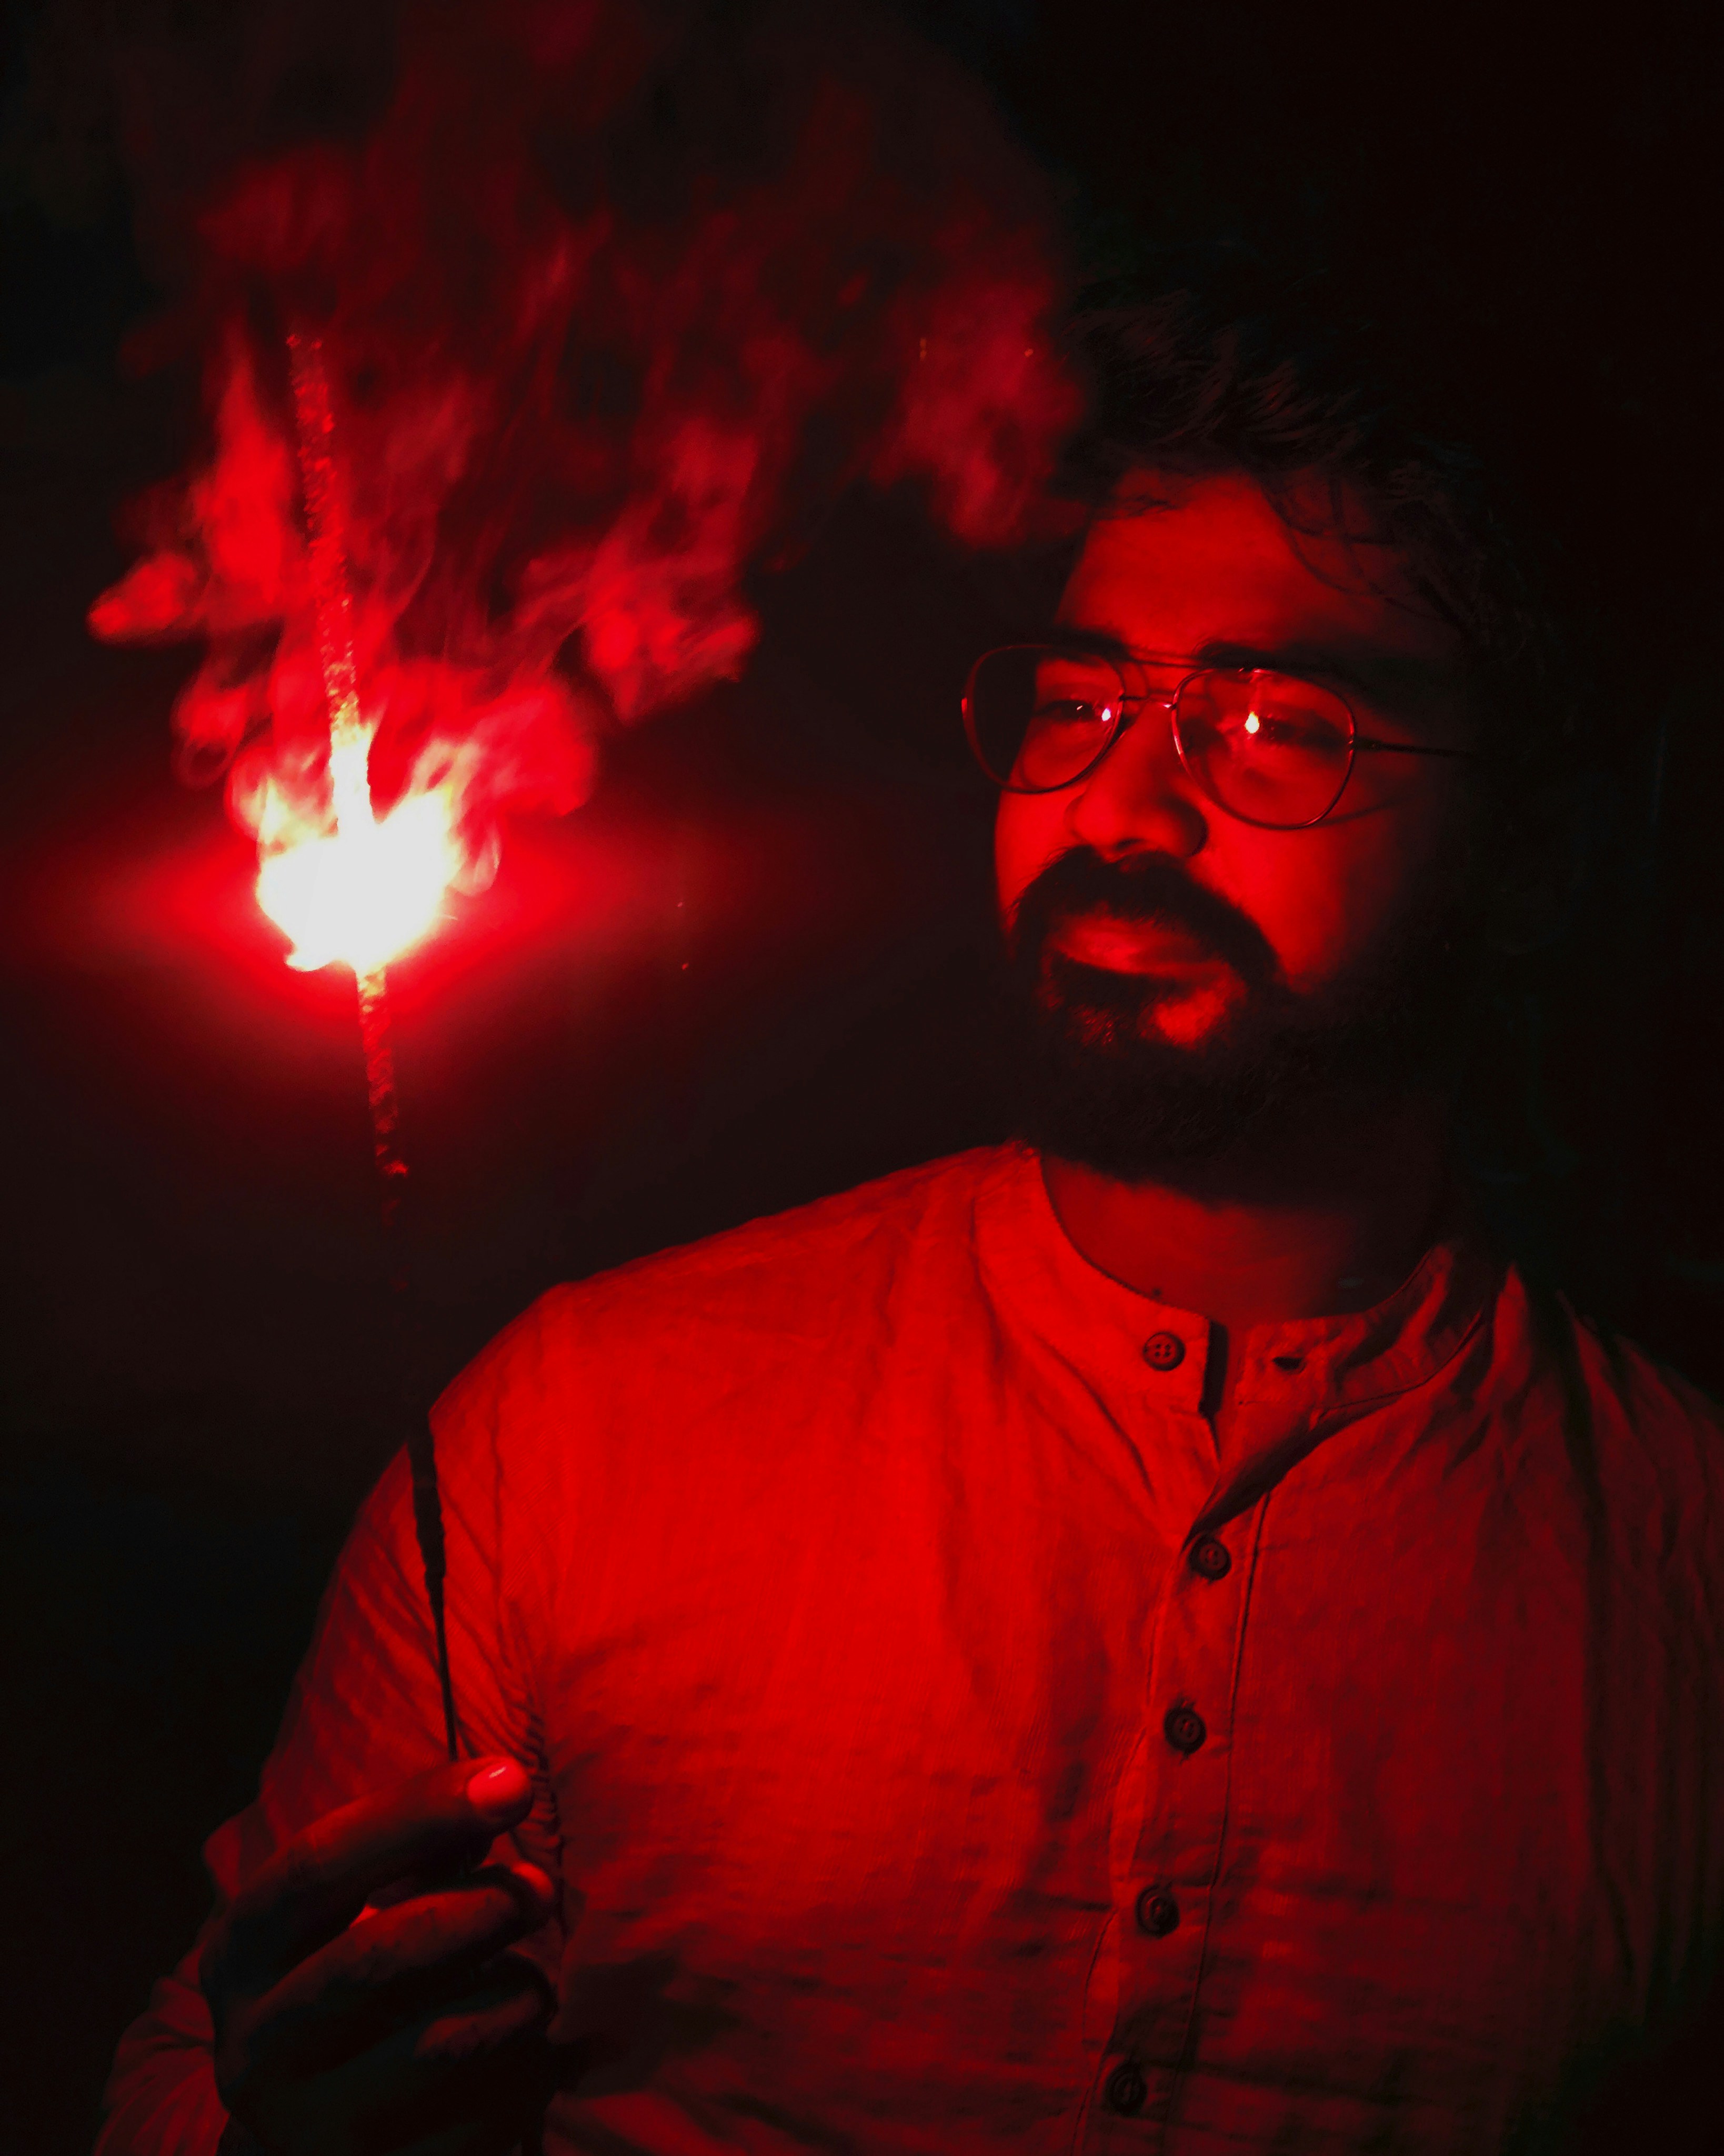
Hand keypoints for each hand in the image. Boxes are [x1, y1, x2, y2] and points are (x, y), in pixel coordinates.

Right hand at [202, 1756, 556, 2155]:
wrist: (316, 2131)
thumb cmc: (359, 1979)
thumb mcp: (361, 1906)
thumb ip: (424, 1846)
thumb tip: (503, 1786)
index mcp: (239, 1953)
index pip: (318, 1864)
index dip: (420, 1813)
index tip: (515, 1780)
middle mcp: (254, 2046)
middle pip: (378, 1958)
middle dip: (479, 1909)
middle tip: (540, 1888)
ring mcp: (308, 2129)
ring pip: (442, 2043)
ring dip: (517, 1993)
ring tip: (533, 1980)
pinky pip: (486, 2115)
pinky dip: (530, 2068)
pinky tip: (528, 2051)